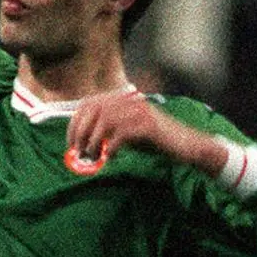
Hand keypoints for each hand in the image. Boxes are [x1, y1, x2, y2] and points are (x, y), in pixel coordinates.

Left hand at [65, 91, 225, 172]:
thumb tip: (83, 141)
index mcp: (122, 99)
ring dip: (94, 140)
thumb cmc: (156, 141)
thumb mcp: (127, 131)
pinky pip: (121, 134)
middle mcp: (130, 101)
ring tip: (92, 155)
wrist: (186, 146)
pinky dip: (111, 147)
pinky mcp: (148, 125)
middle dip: (80, 131)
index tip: (70, 142)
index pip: (89, 103)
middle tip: (77, 151)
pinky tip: (111, 157)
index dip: (75, 122)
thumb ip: (108, 131)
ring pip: (105, 120)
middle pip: (94, 109)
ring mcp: (139, 111)